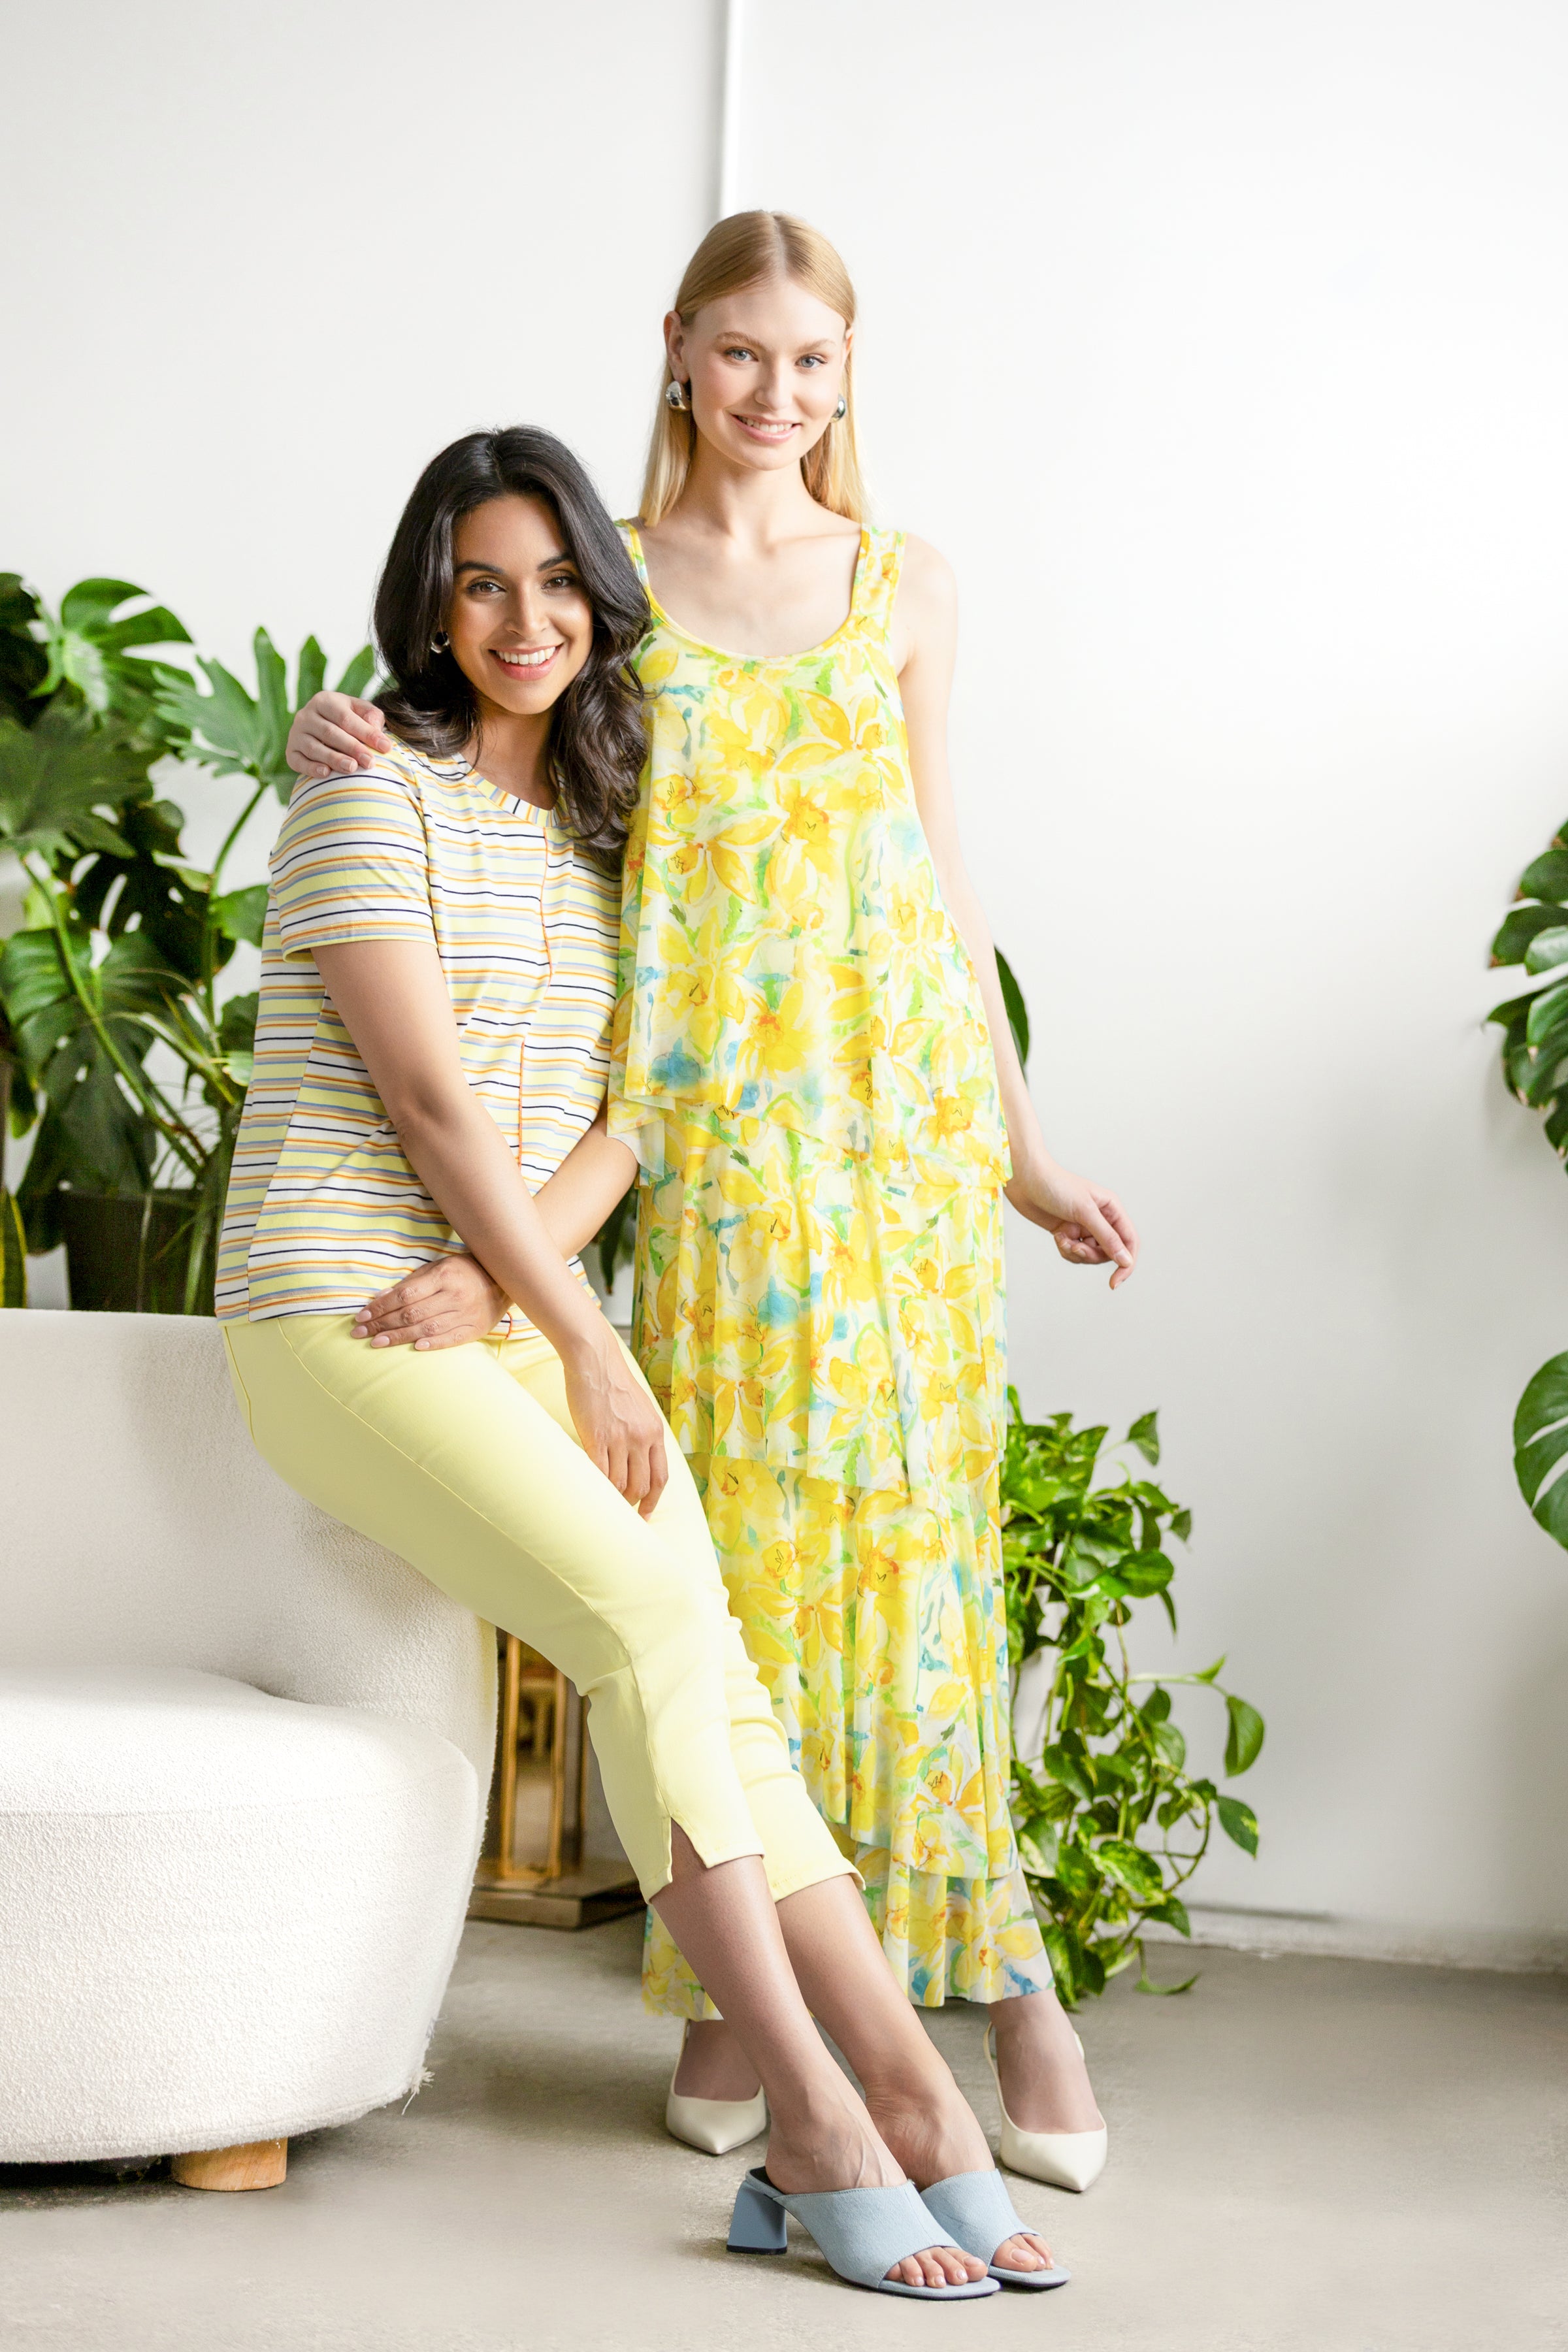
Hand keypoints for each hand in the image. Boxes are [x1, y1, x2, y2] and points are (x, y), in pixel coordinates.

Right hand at [287, 690, 390, 778]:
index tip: (385, 747)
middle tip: (370, 762)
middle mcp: (306, 715)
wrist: (321, 726)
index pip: (346, 718)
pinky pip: (299, 761)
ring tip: (352, 768)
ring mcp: (296, 734)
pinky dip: (311, 768)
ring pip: (314, 747)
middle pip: (330, 733)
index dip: (366, 733)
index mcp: (324, 701)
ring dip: (333, 759)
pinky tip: (326, 773)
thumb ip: (371, 715)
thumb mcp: (360, 711)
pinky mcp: (290, 751)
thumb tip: (375, 728)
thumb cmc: (347, 719)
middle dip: (352, 748)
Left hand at [352, 1253, 505, 1349]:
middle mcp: (455, 1295)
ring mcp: (466, 1313)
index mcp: (444, 1276)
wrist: (504, 1279)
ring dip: (399, 1337)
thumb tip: (382, 1297)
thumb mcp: (438, 1268)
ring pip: (427, 1328)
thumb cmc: (464, 1271)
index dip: (381, 1306)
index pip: (405, 1294)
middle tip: (360, 1333)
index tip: (362, 1316)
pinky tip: (415, 1348)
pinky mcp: (476, 1329)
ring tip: (376, 1343)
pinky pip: (451, 1338)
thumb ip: (412, 1283)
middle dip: (382, 1324)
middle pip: (412, 1313)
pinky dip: (433, 1344)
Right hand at [561, 1324, 668, 1518]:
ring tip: (605, 1501)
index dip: (653, 1500)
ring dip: (613, 1497)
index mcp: (655, 1432)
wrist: (594, 1360)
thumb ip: (642, 1433)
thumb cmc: (613, 1383)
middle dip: (633, 1503)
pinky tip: (592, 1489)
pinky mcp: (596, 1437)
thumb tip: (638, 1460)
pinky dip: (597, 1486)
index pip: (660, 1477)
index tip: (645, 1513)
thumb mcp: (640, 1409)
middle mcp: (641, 1437)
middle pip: (642, 1485)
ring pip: (620, 1484)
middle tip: (622, 1511)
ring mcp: (619, 1438)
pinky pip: (599, 1472)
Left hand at [1006, 1156, 1138, 1288]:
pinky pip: (1074, 1253)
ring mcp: (1084, 1226)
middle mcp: (1101, 1218)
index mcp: (1112, 1209)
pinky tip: (1057, 1237)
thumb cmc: (1056, 1186)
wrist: (1024, 1180)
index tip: (1116, 1281)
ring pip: (1090, 1255)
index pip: (1129, 1241)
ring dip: (1076, 1252)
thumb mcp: (1084, 1212)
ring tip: (1063, 1239)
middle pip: (1109, 1252)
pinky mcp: (1068, 1232)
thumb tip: (1126, 1261)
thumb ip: (1107, 1237)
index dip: (1126, 1262)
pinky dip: (1065, 1249)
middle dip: (1091, 1255)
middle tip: (1075, 1248)